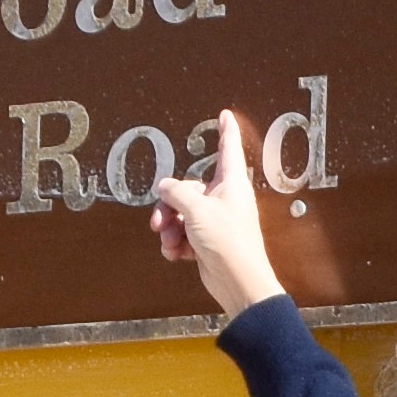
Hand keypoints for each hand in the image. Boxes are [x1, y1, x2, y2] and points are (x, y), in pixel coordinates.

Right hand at [150, 107, 285, 320]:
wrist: (237, 282)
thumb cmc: (228, 242)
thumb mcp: (196, 209)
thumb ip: (177, 193)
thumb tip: (165, 187)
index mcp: (230, 183)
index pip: (228, 148)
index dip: (226, 130)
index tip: (225, 115)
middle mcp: (224, 199)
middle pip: (188, 190)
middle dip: (170, 206)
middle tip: (160, 221)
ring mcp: (215, 221)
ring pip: (182, 215)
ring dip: (170, 228)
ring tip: (169, 240)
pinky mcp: (208, 242)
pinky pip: (184, 235)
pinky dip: (177, 244)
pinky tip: (176, 253)